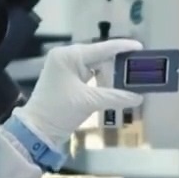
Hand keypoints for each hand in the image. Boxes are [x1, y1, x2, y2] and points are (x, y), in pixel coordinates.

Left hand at [11, 39, 144, 147]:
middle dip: (118, 62)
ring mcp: (66, 68)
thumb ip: (115, 96)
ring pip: (95, 65)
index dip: (122, 48)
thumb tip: (139, 97)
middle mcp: (66, 57)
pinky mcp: (67, 80)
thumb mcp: (89, 101)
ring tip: (131, 76)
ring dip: (111, 72)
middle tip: (139, 65)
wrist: (37, 130)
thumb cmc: (59, 111)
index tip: (141, 47)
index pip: (101, 48)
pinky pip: (89, 75)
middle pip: (99, 55)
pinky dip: (102, 80)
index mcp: (69, 56)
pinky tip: (115, 84)